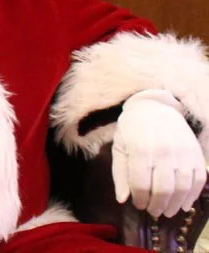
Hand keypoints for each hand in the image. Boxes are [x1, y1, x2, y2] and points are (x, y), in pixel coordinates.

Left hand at [113, 89, 206, 217]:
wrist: (155, 108)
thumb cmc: (132, 129)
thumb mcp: (119, 148)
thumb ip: (120, 174)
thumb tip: (122, 199)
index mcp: (140, 150)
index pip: (141, 184)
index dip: (140, 200)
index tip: (138, 205)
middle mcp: (163, 152)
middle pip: (163, 189)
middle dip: (157, 206)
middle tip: (153, 211)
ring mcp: (182, 153)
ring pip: (182, 187)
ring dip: (175, 204)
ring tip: (167, 211)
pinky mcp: (196, 154)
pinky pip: (198, 180)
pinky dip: (192, 195)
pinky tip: (184, 204)